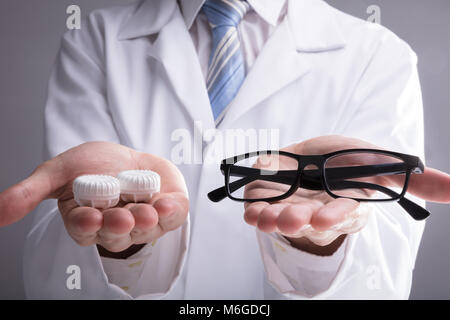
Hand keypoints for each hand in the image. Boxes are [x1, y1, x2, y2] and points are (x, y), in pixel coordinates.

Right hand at [0, 142, 188, 253]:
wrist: (127, 156)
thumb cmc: (94, 165)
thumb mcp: (60, 171)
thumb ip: (32, 191)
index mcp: (88, 220)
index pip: (85, 230)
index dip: (86, 225)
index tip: (88, 217)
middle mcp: (116, 226)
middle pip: (116, 234)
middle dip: (118, 226)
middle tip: (121, 217)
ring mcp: (144, 220)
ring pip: (145, 229)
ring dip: (146, 221)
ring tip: (147, 210)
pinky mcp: (167, 210)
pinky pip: (172, 217)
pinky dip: (172, 212)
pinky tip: (168, 204)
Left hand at [243, 135, 449, 252]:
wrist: (308, 157)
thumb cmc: (344, 160)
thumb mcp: (378, 162)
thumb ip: (413, 178)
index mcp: (344, 201)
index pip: (343, 211)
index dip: (335, 214)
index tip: (324, 216)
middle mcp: (316, 209)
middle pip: (308, 218)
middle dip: (299, 219)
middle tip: (290, 218)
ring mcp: (289, 206)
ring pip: (280, 217)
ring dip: (271, 218)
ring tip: (265, 217)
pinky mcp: (267, 199)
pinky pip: (258, 208)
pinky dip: (253, 210)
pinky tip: (250, 211)